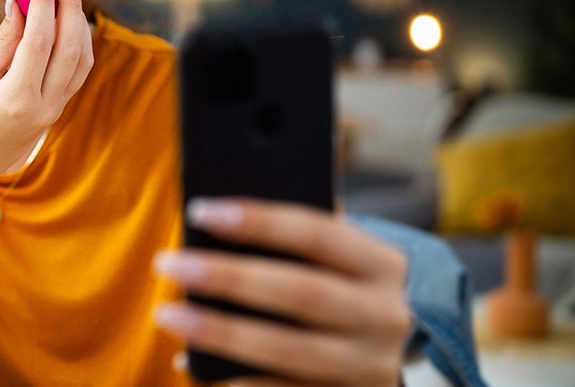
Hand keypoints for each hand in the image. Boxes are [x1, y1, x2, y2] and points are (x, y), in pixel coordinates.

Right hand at [0, 0, 91, 179]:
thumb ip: (2, 43)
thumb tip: (22, 3)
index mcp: (17, 98)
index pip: (40, 40)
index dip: (44, 1)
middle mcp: (44, 106)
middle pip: (69, 46)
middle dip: (70, 4)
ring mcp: (56, 110)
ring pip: (82, 58)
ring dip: (79, 20)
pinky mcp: (59, 109)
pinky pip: (79, 70)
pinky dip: (78, 40)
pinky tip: (69, 17)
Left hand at [154, 198, 410, 385]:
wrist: (407, 346)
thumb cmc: (348, 284)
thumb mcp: (346, 253)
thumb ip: (300, 231)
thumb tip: (224, 206)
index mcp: (380, 264)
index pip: (318, 233)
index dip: (259, 221)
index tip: (200, 211)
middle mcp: (382, 316)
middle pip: (300, 292)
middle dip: (228, 277)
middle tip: (167, 262)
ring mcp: (368, 366)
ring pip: (288, 351)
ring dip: (220, 333)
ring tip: (167, 314)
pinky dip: (238, 381)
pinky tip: (193, 362)